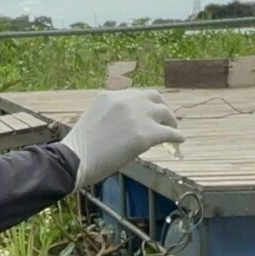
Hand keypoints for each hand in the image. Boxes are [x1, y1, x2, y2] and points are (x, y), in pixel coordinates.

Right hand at [60, 89, 184, 188]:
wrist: (74, 160)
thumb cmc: (78, 149)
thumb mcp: (92, 121)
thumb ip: (110, 117)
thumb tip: (126, 129)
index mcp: (108, 96)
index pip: (134, 95)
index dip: (145, 105)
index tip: (149, 113)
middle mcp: (124, 101)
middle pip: (153, 97)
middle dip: (161, 107)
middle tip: (165, 119)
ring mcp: (136, 116)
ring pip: (164, 113)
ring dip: (171, 121)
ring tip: (174, 130)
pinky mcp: (145, 134)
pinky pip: (168, 132)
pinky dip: (176, 136)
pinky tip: (179, 140)